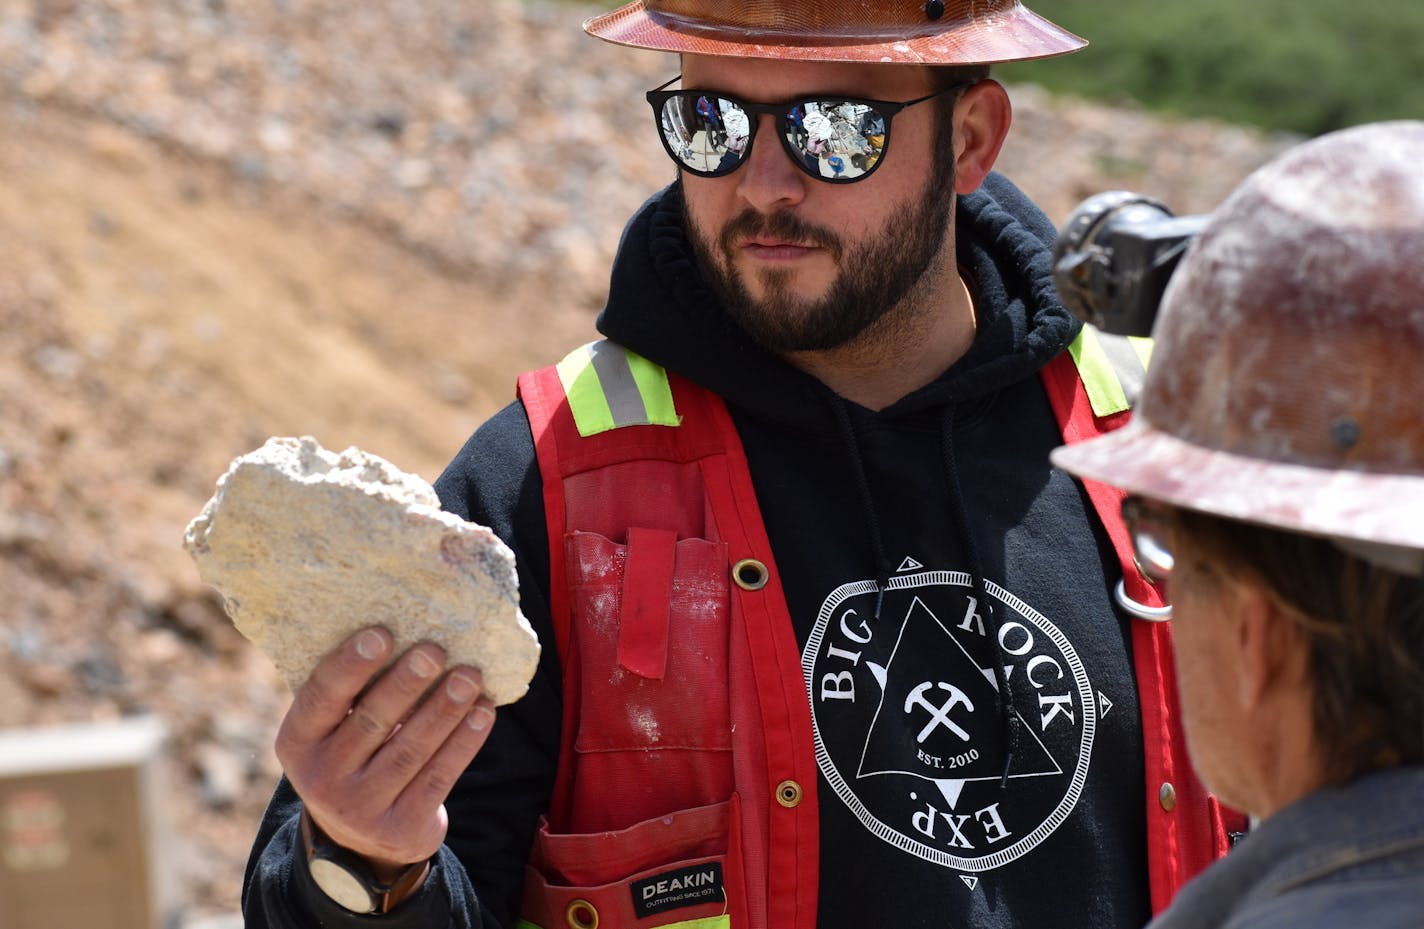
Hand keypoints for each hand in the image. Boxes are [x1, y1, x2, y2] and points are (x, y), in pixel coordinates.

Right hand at [275, 626, 496, 875]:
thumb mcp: (332, 730)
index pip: (321, 696)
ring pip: (411, 750)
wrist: (359, 840)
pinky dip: (465, 742)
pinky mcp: (400, 828)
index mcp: (298, 741)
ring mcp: (360, 808)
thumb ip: (352, 691)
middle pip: (372, 722)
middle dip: (407, 683)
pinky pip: (438, 777)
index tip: (382, 633)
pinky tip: (483, 712)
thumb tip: (406, 623)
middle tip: (435, 650)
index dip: (351, 664)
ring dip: (445, 709)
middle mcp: (321, 778)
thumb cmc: (353, 754)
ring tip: (471, 676)